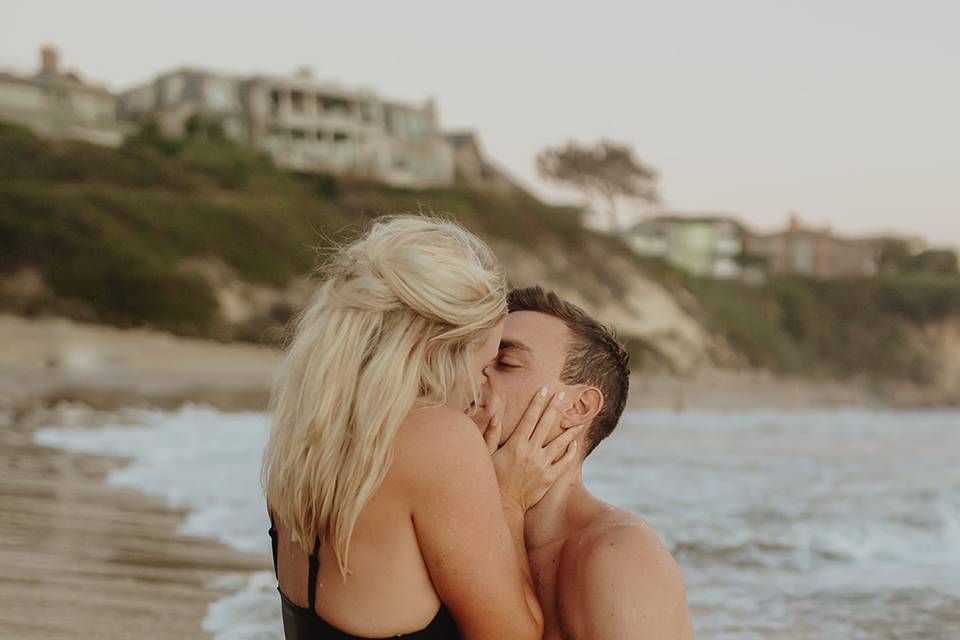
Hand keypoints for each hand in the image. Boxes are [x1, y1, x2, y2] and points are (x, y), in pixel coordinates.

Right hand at [490, 388, 583, 510]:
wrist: (505, 505)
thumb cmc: (493, 479)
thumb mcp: (486, 455)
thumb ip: (490, 436)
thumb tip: (495, 417)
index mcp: (515, 445)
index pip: (529, 418)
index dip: (537, 403)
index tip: (544, 390)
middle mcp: (531, 452)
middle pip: (545, 425)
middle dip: (554, 408)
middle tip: (562, 395)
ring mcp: (542, 465)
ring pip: (560, 443)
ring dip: (569, 430)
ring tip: (578, 420)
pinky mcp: (550, 478)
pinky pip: (564, 462)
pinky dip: (570, 452)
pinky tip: (574, 443)